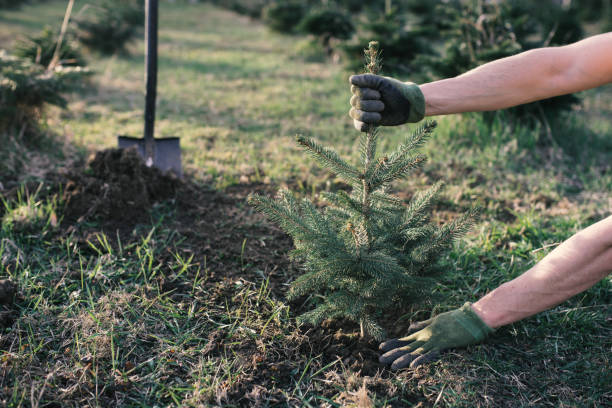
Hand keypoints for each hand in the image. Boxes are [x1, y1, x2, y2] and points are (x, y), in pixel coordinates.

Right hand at [349, 74, 424, 131]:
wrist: (408, 106)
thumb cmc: (396, 91)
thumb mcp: (383, 83)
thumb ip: (368, 79)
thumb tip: (351, 79)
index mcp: (364, 87)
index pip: (355, 90)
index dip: (365, 93)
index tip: (379, 94)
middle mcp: (361, 98)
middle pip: (355, 102)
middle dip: (369, 104)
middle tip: (383, 104)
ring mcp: (363, 111)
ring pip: (354, 114)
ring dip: (367, 115)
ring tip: (380, 115)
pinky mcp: (367, 122)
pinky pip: (358, 125)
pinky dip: (362, 125)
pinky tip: (371, 124)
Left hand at [379, 303, 493, 368]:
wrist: (471, 317)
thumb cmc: (456, 318)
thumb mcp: (436, 320)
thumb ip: (422, 324)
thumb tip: (410, 327)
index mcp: (424, 331)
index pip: (405, 339)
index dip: (393, 343)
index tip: (381, 347)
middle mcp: (427, 336)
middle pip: (407, 346)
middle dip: (394, 353)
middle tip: (380, 360)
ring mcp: (435, 340)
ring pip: (416, 351)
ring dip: (404, 359)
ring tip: (393, 366)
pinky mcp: (444, 343)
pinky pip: (431, 353)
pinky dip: (422, 359)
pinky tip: (413, 365)